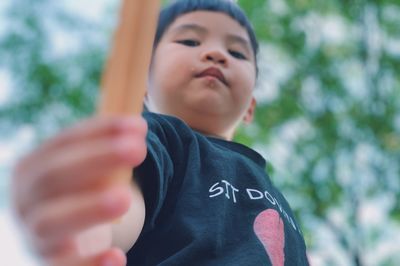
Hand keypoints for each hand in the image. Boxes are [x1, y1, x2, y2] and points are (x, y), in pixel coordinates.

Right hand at [11, 116, 146, 264]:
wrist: (53, 240)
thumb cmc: (73, 195)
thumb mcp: (80, 171)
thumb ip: (102, 151)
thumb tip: (137, 128)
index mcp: (33, 169)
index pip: (63, 143)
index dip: (100, 133)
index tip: (138, 126)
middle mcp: (26, 200)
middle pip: (53, 176)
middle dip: (97, 159)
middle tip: (137, 150)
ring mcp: (33, 235)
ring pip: (50, 222)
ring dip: (87, 208)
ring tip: (124, 198)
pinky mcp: (49, 265)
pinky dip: (89, 263)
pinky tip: (117, 257)